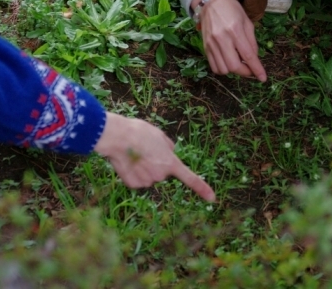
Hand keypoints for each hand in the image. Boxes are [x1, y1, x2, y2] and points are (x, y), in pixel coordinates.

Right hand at [94, 112, 215, 201]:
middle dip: (156, 165)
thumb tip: (169, 153)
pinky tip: (128, 162)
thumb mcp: (159, 135)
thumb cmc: (139, 133)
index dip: (202, 189)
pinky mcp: (134, 185)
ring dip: (143, 169)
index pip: (190, 178)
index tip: (212, 198)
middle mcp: (161, 175)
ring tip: (134, 154)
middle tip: (145, 151)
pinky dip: (133, 174)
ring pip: (148, 177)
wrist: (118, 138)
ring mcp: (147, 181)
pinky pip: (137, 181)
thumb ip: (168, 147)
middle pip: (161, 173)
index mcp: (171, 162)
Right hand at [192, 0, 266, 81]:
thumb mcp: (247, 22)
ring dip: (233, 71)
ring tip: (239, 63)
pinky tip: (228, 62)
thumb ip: (252, 42)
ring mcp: (211, 44)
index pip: (248, 55)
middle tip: (250, 70)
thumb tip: (254, 59)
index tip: (263, 78)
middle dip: (245, 72)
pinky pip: (214, 67)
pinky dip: (223, 69)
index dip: (256, 69)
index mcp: (235, 31)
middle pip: (234, 66)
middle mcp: (222, 39)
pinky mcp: (205, 47)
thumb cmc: (232, 10)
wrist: (210, 2)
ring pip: (223, 69)